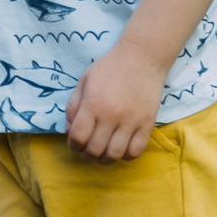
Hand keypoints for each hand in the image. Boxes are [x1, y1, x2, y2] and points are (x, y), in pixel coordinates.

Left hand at [65, 37, 166, 162]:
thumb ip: (73, 106)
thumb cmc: (110, 67)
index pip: (78, 137)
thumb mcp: (84, 81)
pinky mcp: (147, 123)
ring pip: (115, 154)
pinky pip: (136, 150)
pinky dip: (126, 156)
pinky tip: (121, 150)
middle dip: (86, 155)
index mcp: (93, 104)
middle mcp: (111, 115)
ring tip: (102, 155)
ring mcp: (131, 121)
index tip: (74, 144)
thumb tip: (69, 131)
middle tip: (86, 152)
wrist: (142, 57)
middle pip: (95, 149)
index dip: (73, 145)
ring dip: (105, 159)